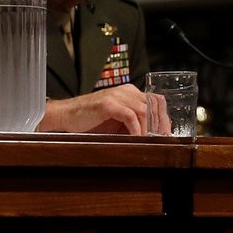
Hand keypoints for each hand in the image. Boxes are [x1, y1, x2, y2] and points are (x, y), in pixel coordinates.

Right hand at [37, 85, 159, 134]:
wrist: (66, 116)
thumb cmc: (90, 121)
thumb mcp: (116, 122)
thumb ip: (133, 124)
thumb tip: (151, 138)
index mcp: (129, 93)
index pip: (155, 101)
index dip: (163, 118)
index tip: (166, 134)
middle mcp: (126, 91)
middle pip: (153, 105)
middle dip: (160, 124)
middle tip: (162, 140)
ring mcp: (116, 96)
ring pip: (144, 110)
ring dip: (149, 128)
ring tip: (149, 141)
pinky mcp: (107, 104)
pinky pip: (129, 116)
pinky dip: (136, 129)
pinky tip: (136, 138)